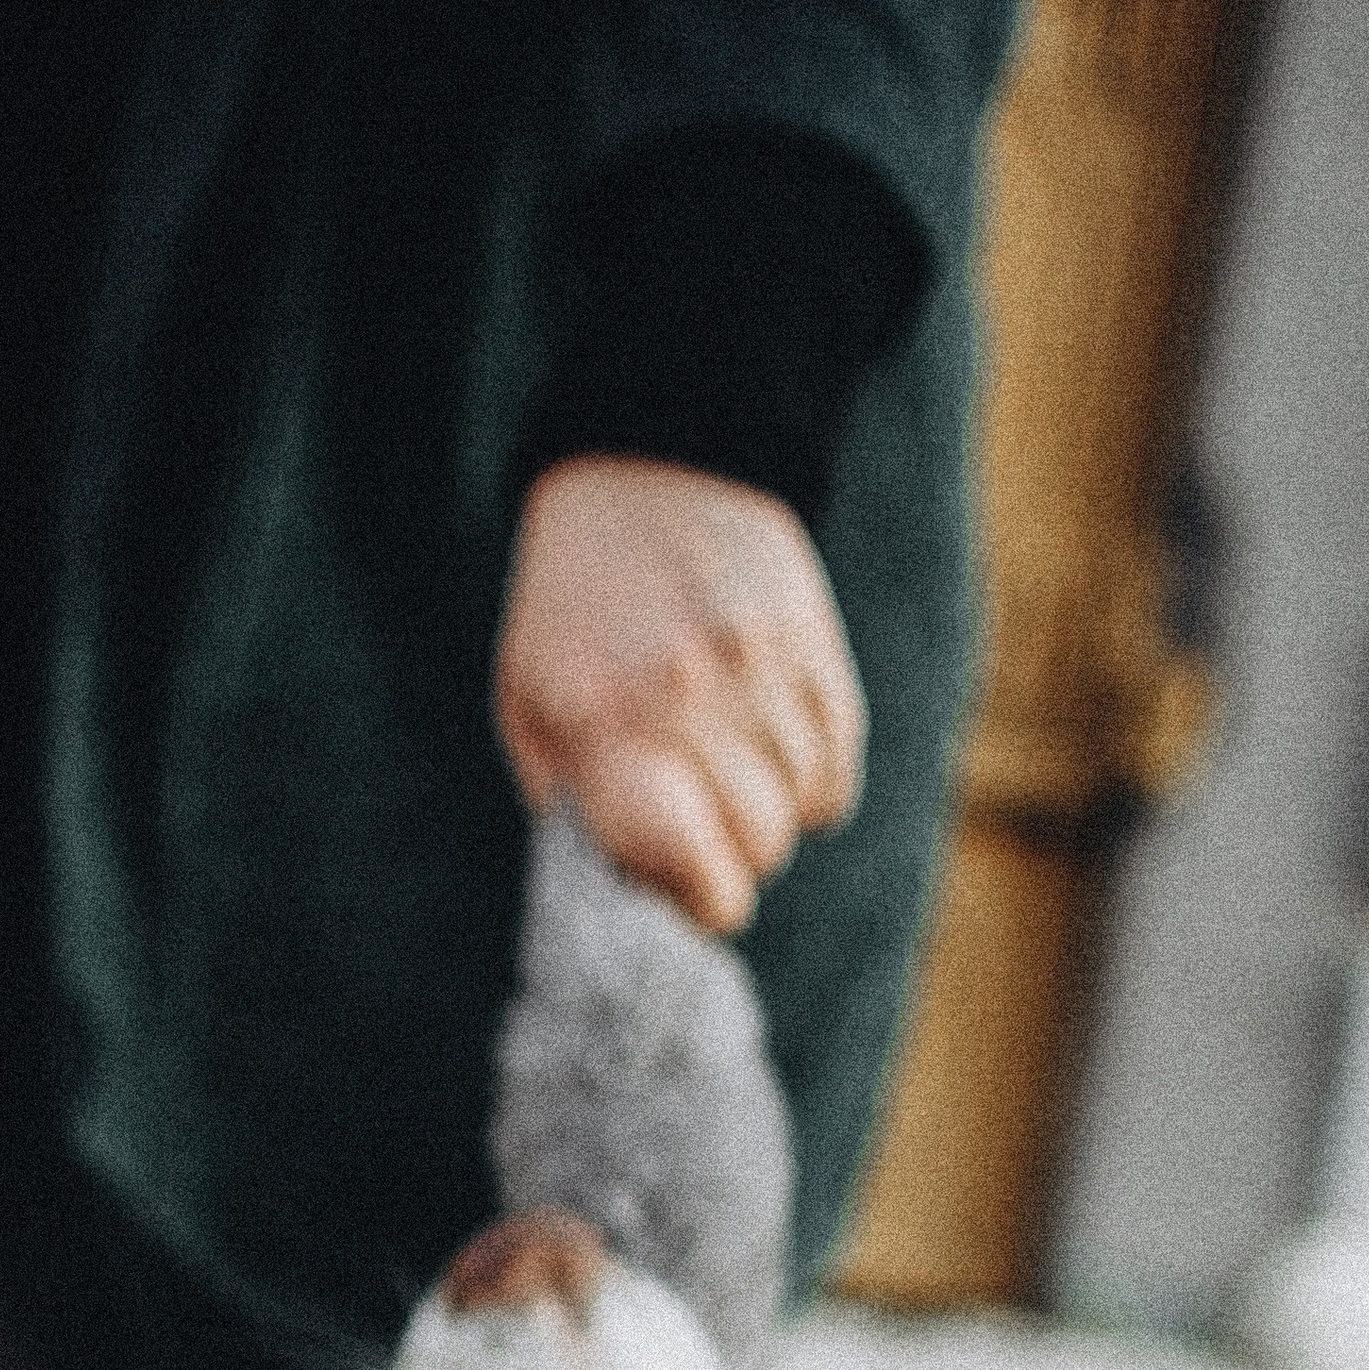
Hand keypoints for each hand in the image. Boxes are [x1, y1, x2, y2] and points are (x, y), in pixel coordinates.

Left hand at [494, 455, 865, 935]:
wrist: (646, 468)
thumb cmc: (571, 611)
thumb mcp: (532, 706)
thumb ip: (574, 808)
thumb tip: (637, 894)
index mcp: (607, 728)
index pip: (698, 875)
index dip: (700, 901)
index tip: (690, 889)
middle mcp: (692, 703)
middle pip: (759, 848)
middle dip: (732, 853)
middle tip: (700, 818)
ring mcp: (763, 672)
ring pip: (800, 811)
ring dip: (769, 811)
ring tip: (727, 766)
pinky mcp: (814, 649)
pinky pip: (836, 770)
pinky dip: (810, 779)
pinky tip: (770, 745)